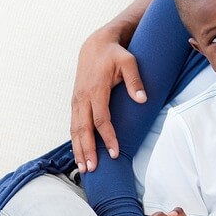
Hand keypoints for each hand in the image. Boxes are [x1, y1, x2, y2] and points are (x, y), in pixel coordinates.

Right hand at [70, 28, 146, 172]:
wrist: (96, 45)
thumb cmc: (115, 54)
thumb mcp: (129, 61)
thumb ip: (135, 80)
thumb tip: (142, 99)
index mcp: (96, 89)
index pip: (101, 119)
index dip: (108, 137)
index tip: (115, 153)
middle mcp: (82, 97)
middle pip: (83, 129)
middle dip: (87, 150)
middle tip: (93, 169)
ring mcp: (76, 101)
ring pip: (75, 129)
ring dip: (78, 150)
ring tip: (84, 169)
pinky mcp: (75, 103)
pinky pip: (73, 125)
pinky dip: (75, 141)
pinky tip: (80, 155)